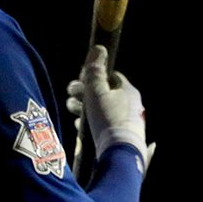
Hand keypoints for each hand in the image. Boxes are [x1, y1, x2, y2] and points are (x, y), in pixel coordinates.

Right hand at [66, 45, 151, 172]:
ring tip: (73, 113)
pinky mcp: (122, 137)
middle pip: (105, 93)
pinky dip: (91, 124)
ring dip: (86, 109)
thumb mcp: (97, 91)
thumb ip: (95, 71)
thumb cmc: (108, 119)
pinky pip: (104, 125)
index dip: (93, 76)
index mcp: (128, 91)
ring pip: (103, 110)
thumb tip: (98, 48)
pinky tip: (82, 128)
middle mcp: (132, 105)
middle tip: (70, 98)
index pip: (111, 76)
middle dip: (84, 94)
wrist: (119, 153)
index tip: (79, 80)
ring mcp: (128, 122)